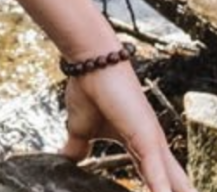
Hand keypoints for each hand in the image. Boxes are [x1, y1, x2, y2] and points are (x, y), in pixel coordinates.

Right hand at [61, 66, 195, 191]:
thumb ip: (77, 146)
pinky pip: (158, 176)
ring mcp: (154, 143)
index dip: (157, 191)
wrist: (91, 62)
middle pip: (173, 184)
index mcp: (139, 145)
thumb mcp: (80, 128)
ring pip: (174, 185)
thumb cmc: (87, 86)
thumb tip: (66, 159)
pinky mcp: (148, 139)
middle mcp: (153, 146)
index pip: (155, 180)